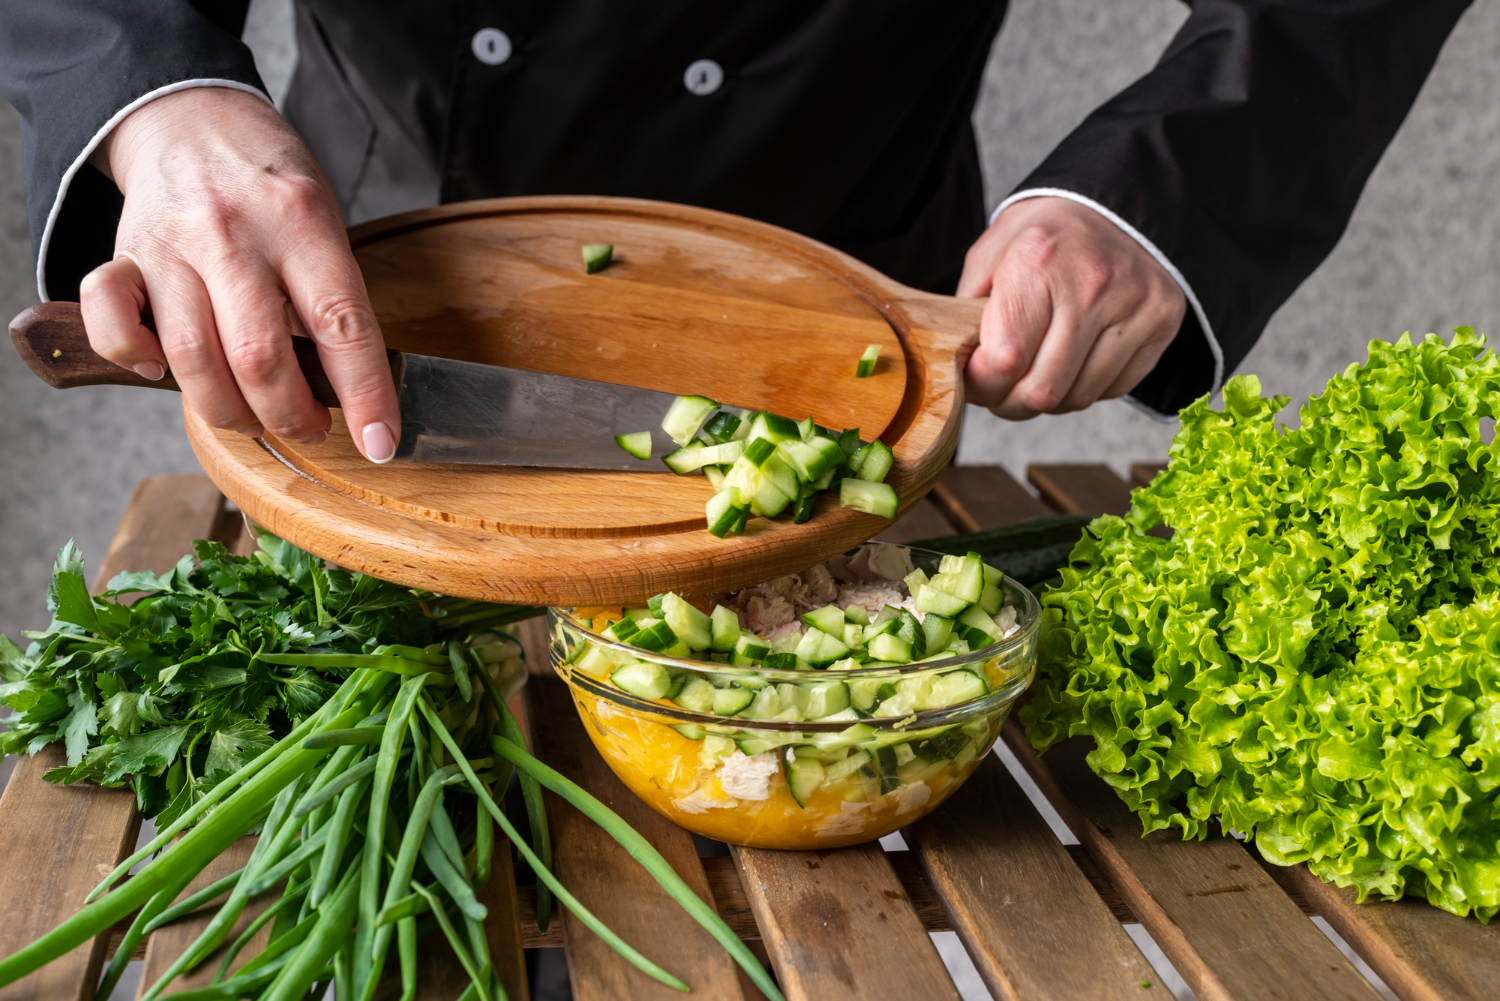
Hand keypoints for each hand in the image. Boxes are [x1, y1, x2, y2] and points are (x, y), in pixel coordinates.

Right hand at [79, 87, 398, 459]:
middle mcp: (235, 233)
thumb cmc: (271, 186)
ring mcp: (173, 245)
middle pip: (258, 356)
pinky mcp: (124, 255)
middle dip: (291, 415)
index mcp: (302, 222)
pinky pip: (112, 321)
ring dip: (229, 411)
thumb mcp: (325, 221)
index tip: (380, 443)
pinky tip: (162, 368)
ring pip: (191, 357)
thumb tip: (352, 389)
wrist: (194, 119)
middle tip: (310, 428)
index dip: (365, 393)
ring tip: (256, 417)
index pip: (341, 323)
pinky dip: (134, 357)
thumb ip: (331, 295)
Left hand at [958, 196, 1185, 419]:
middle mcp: (1091, 286)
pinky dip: (1087, 387)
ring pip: (1079, 397)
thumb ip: (968, 310)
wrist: (1115, 203)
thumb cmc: (1046, 234)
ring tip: (1036, 377)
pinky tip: (1074, 363)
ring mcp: (1134, 305)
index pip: (1004, 360)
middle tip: (1001, 393)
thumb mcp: (992, 253)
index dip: (982, 386)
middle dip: (1011, 404)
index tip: (975, 383)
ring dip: (1050, 400)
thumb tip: (960, 367)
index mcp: (1038, 263)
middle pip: (1043, 389)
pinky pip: (1115, 388)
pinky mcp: (1162, 322)